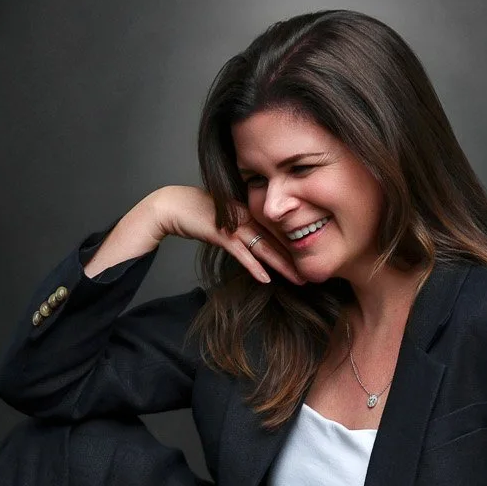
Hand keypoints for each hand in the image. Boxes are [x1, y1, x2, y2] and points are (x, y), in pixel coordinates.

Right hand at [144, 184, 302, 285]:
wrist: (174, 206)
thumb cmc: (198, 211)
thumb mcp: (226, 216)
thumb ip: (242, 225)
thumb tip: (254, 238)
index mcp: (250, 212)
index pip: (277, 231)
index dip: (293, 246)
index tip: (308, 259)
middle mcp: (247, 217)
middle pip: (276, 240)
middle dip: (295, 259)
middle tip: (312, 274)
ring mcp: (235, 226)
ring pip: (264, 248)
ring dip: (282, 266)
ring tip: (298, 279)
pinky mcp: (221, 235)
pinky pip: (242, 254)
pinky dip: (254, 267)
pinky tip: (266, 279)